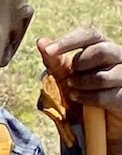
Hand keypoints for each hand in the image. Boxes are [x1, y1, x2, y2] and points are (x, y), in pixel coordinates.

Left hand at [38, 27, 121, 154]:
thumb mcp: (63, 75)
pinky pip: (105, 96)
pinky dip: (87, 99)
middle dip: (80, 65)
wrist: (93, 120)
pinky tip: (81, 99)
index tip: (48, 50)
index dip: (69, 41)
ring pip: (103, 76)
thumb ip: (54, 60)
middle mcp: (118, 56)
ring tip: (74, 89)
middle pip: (101, 50)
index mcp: (100, 45)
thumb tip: (41, 41)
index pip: (89, 34)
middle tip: (71, 77)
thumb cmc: (79, 90)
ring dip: (82, 85)